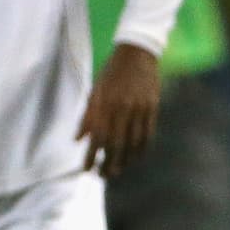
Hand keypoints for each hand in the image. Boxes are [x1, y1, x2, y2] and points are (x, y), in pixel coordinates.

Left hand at [78, 43, 159, 175]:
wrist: (137, 53)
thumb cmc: (111, 72)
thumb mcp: (94, 91)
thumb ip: (86, 116)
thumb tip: (77, 140)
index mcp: (104, 105)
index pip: (96, 138)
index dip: (91, 157)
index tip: (87, 170)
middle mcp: (121, 109)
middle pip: (115, 145)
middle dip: (109, 164)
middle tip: (103, 176)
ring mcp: (139, 110)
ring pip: (133, 143)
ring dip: (125, 161)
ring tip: (118, 170)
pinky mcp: (152, 108)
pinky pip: (147, 135)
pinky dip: (140, 150)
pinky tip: (135, 158)